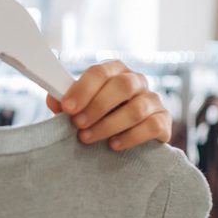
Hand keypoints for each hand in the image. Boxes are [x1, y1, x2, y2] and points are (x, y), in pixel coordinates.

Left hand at [48, 60, 172, 151]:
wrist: (129, 139)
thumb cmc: (100, 118)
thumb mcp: (81, 109)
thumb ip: (67, 104)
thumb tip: (53, 98)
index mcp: (115, 71)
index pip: (100, 72)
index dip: (83, 89)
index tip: (67, 107)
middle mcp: (137, 81)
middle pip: (122, 86)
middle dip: (97, 107)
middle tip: (78, 125)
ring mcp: (153, 100)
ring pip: (136, 109)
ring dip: (109, 125)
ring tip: (88, 138)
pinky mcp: (163, 121)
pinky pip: (151, 126)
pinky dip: (131, 137)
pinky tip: (113, 145)